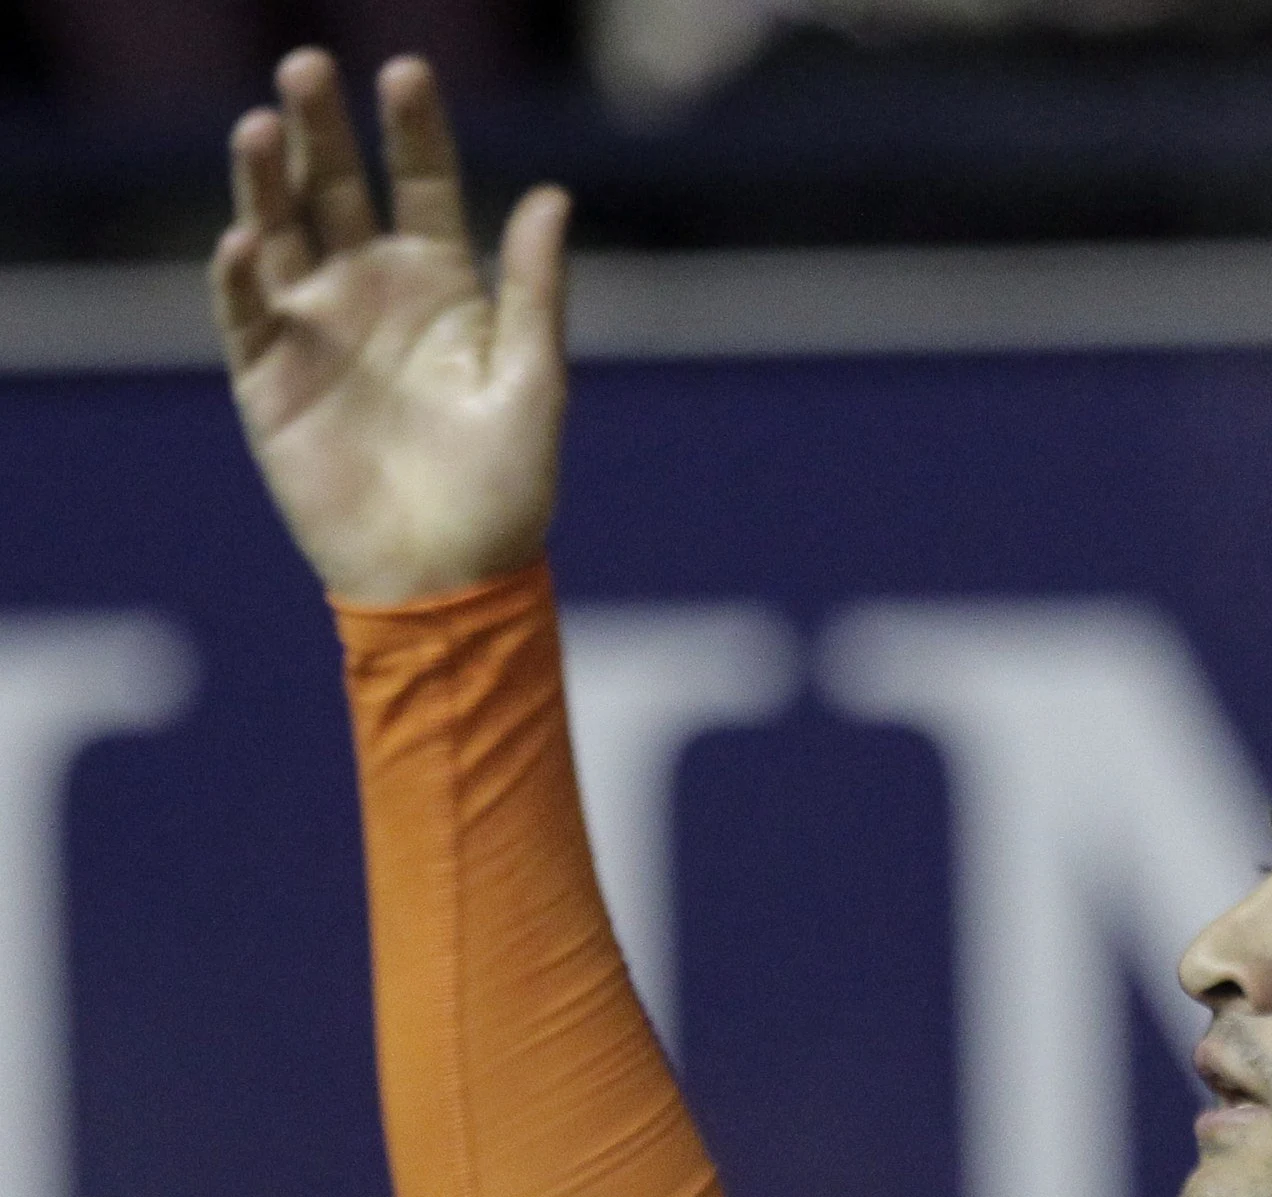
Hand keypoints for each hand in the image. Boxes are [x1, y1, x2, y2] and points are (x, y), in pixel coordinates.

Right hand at [213, 49, 567, 605]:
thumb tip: (553, 196)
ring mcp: (318, 330)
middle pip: (337, 190)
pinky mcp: (270, 379)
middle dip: (322, 129)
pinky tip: (244, 236)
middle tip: (306, 65)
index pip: (423, 186)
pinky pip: (247, 312)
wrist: (450, 579)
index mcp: (443, 286)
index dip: (413, 130)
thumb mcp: (533, 381)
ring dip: (267, 181)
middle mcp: (373, 293)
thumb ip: (533, 290)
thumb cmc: (506, 490)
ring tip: (263, 125)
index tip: (405, 71)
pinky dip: (239, 275)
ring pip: (281, 233)